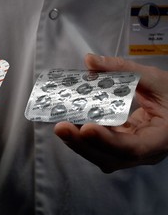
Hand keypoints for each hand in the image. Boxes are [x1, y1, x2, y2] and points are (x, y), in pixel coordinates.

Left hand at [54, 54, 167, 172]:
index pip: (134, 148)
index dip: (108, 141)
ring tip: (62, 125)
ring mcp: (131, 153)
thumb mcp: (155, 80)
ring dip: (79, 143)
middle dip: (83, 144)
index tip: (86, 128)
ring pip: (102, 156)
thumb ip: (123, 69)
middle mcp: (145, 152)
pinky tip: (72, 124)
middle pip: (111, 158)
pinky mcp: (120, 147)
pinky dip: (84, 138)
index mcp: (161, 139)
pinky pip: (100, 148)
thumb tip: (90, 60)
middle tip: (61, 127)